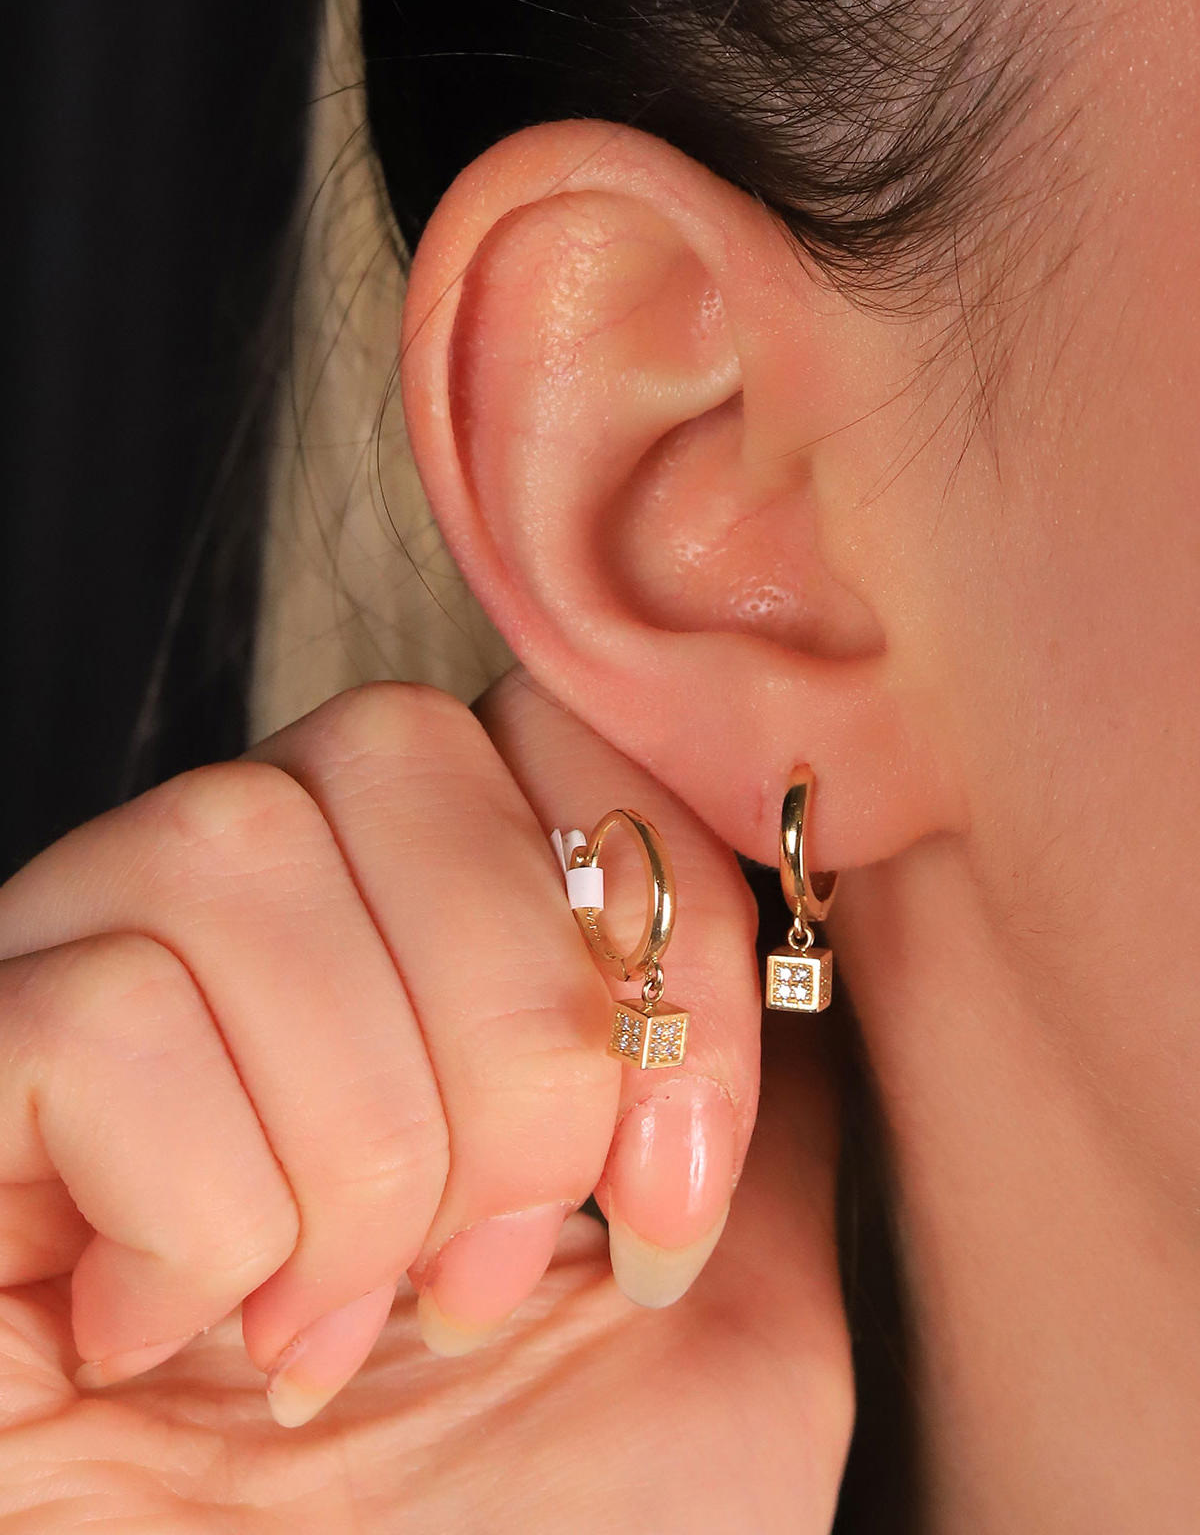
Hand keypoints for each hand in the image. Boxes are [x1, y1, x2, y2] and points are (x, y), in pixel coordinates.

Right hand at [0, 671, 850, 1530]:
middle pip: (395, 744)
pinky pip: (97, 1010)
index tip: (676, 1168)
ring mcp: (79, 981)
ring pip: (239, 850)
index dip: (661, 906)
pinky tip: (174, 1335)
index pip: (536, 717)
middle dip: (517, 1037)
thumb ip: (762, 1096)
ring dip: (361, 1142)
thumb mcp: (722, 1318)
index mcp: (420, 942)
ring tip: (340, 1323)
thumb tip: (776, 915)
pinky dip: (199, 1208)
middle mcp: (247, 923)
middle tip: (493, 1278)